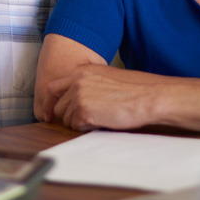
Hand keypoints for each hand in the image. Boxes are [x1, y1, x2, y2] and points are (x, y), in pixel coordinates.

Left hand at [43, 64, 159, 131]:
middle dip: (68, 116)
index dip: (49, 103)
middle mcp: (77, 81)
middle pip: (59, 106)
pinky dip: (87, 128)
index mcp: (82, 71)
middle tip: (85, 120)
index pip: (53, 87)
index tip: (49, 114)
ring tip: (100, 118)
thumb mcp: (107, 78)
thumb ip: (89, 84)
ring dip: (80, 122)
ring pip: (67, 118)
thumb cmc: (136, 89)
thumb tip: (77, 99)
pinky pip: (77, 126)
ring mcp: (79, 96)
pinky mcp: (84, 111)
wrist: (150, 96)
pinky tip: (103, 121)